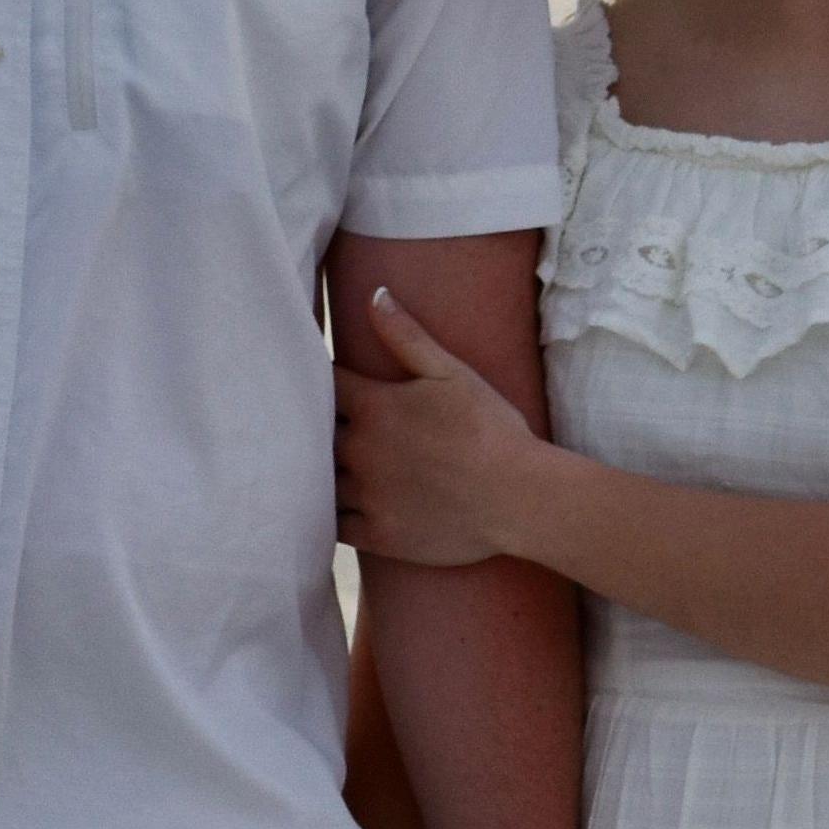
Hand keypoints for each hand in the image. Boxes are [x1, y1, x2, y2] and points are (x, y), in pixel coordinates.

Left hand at [338, 284, 547, 569]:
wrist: (520, 498)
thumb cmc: (492, 430)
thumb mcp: (453, 372)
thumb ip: (407, 335)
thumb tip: (375, 294)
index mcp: (374, 407)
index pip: (324, 385)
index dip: (320, 382)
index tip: (319, 382)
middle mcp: (360, 450)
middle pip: (311, 434)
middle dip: (311, 428)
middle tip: (308, 425)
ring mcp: (367, 495)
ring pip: (319, 480)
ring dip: (316, 471)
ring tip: (315, 466)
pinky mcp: (377, 533)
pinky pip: (333, 525)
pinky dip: (328, 516)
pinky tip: (329, 508)